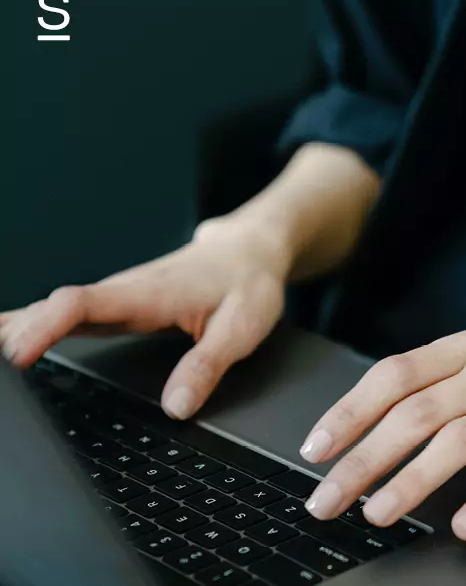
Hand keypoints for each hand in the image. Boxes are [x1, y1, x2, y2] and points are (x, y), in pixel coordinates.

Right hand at [0, 214, 290, 419]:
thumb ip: (207, 366)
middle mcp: (128, 291)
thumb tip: (175, 406)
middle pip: (56, 307)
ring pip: (59, 309)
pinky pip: (74, 312)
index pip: (82, 305)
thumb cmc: (248, 281)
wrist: (251, 250)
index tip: (17, 354)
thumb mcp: (240, 328)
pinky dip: (41, 323)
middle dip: (15, 331)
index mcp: (150, 293)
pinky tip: (22, 337)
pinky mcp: (126, 302)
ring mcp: (124, 295)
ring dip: (20, 326)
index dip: (44, 327)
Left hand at [299, 317, 465, 539]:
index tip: (317, 445)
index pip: (393, 375)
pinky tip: (462, 527)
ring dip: (409, 483)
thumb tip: (380, 406)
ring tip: (374, 513)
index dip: (349, 411)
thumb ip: (440, 371)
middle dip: (361, 458)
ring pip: (456, 443)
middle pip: (413, 414)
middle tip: (326, 496)